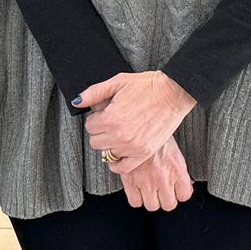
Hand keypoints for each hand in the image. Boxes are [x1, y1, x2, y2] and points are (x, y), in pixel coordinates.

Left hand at [80, 71, 196, 167]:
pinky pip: (123, 167)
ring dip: (111, 143)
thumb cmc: (147, 86)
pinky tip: (120, 151)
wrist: (173, 93)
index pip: (89, 126)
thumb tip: (77, 101)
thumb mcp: (118, 82)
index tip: (105, 113)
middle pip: (95, 142)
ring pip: (107, 153)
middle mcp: (120, 135)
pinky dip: (118, 162)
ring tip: (121, 131)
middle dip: (100, 131)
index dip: (96, 118)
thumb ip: (94, 93)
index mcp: (111, 118)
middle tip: (112, 122)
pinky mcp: (144, 153)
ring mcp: (132, 146)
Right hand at [115, 138, 193, 211]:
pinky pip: (135, 202)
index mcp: (177, 169)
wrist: (137, 124)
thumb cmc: (156, 134)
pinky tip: (138, 189)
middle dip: (166, 199)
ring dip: (151, 199)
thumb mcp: (174, 150)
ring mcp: (146, 181)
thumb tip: (186, 184)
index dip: (180, 193)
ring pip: (152, 206)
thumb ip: (180, 170)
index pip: (185, 195)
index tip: (177, 190)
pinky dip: (136, 198)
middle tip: (163, 191)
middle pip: (168, 205)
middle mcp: (163, 178)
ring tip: (150, 190)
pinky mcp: (130, 181)